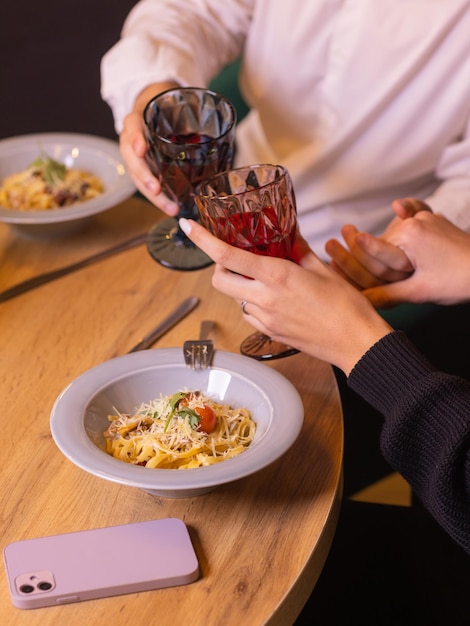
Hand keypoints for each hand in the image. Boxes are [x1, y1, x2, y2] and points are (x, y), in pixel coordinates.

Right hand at [119, 82, 179, 214]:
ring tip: (170, 208)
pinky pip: (145, 184)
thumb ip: (191, 117)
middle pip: (132, 159)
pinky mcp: (141, 168)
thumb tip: (227, 133)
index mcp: (138, 119)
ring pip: (137, 177)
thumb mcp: (175, 106)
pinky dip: (158, 197)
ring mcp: (134, 156)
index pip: (132, 126)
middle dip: (144, 176)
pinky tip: (170, 207)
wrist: (152, 108)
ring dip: (153, 195)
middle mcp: (132, 138)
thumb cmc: (166, 109)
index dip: (135, 138)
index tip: (141, 150)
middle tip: (156, 189)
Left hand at [179, 218, 391, 375]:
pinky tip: (271, 298)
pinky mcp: (270, 333)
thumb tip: (288, 235)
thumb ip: (298, 250)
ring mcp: (265, 319)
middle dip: (219, 266)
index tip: (189, 226)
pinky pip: (248, 314)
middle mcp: (265, 298)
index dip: (204, 240)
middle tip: (236, 258)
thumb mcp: (323, 269)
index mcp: (277, 276)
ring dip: (239, 285)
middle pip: (219, 280)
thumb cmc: (346, 306)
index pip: (228, 256)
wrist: (357, 343)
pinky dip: (251, 302)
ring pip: (234, 298)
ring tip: (263, 278)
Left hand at [325, 198, 430, 288]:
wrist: (423, 250)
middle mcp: (406, 279)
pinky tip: (330, 264)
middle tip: (331, 242)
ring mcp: (393, 289)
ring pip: (367, 283)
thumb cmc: (418, 227)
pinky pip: (360, 290)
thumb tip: (397, 206)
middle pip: (377, 273)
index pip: (394, 259)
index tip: (357, 235)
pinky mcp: (380, 294)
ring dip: (344, 265)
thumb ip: (412, 206)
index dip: (374, 248)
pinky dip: (344, 278)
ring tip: (330, 246)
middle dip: (352, 257)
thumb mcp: (421, 214)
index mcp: (417, 260)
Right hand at [364, 212, 469, 306]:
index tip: (354, 268)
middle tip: (390, 279)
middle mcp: (415, 220)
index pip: (375, 253)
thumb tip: (361, 299)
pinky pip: (415, 216)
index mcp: (407, 234)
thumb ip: (385, 294)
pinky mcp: (437, 222)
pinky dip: (407, 215)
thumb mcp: (418, 292)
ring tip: (406, 268)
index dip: (370, 270)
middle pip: (385, 245)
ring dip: (396, 253)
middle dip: (383, 264)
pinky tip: (397, 208)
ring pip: (398, 238)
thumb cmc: (459, 281)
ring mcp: (427, 218)